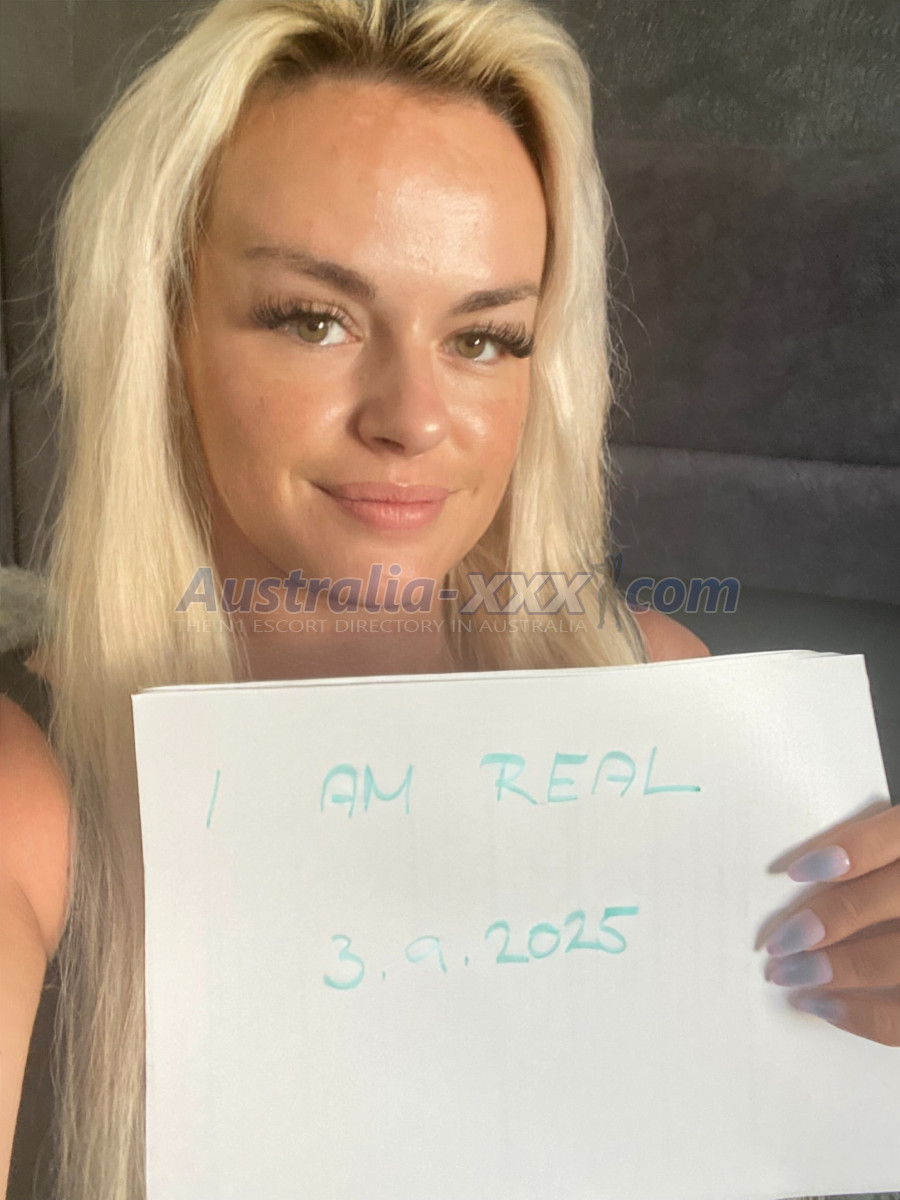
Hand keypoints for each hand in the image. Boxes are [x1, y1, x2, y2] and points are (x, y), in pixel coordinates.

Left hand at [762, 800, 899, 1046]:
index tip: (797, 871)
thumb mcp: (899, 849)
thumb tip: (803, 874)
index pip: (892, 839)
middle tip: (779, 942)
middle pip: (886, 901)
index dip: (846, 852)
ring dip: (836, 971)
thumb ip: (870, 854)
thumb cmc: (899, 883)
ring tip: (789, 976)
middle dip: (827, 922)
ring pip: (894, 960)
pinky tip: (826, 1007)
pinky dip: (864, 1017)